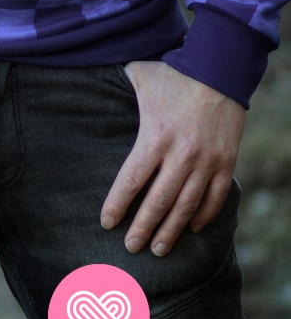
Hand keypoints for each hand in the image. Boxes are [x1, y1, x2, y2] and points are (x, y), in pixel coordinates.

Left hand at [100, 61, 245, 255]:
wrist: (219, 69)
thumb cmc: (174, 73)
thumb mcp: (139, 76)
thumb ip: (118, 87)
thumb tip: (92, 85)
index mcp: (155, 136)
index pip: (131, 180)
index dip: (117, 205)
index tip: (107, 223)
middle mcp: (181, 154)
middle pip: (158, 202)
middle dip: (143, 228)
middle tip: (131, 247)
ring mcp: (206, 161)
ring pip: (187, 206)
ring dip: (171, 230)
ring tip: (158, 249)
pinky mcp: (226, 162)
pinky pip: (215, 197)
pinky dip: (204, 215)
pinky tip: (193, 229)